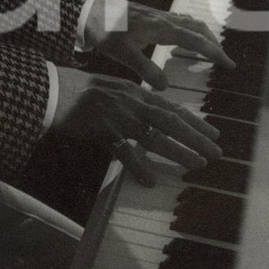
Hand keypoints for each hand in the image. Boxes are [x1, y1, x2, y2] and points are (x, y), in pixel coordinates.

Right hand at [52, 67, 221, 184]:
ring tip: (197, 165)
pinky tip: (150, 181)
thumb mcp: (111, 87)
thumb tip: (148, 110)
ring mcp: (120, 117)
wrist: (53, 89)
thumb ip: (131, 99)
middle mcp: (133, 103)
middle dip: (196, 138)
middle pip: (171, 122)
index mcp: (136, 92)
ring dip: (179, 151)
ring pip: (156, 136)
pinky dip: (139, 167)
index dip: (194, 121)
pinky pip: (124, 152)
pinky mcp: (104, 131)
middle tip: (216, 152)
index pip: (172, 108)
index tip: (213, 133)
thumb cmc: (78, 88)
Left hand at [83, 0, 234, 89]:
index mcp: (162, 28)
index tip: (229, 64)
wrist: (90, 10)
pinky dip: (190, 30)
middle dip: (214, 43)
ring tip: (211, 50)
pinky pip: (179, 20)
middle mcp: (164, 19)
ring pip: (190, 22)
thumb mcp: (123, 54)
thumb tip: (166, 87)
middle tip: (225, 60)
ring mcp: (158, 15)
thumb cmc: (105, 31)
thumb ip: (145, 70)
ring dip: (204, 35)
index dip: (215, 52)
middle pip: (198, 28)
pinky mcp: (151, 15)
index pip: (196, 40)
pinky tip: (184, 38)